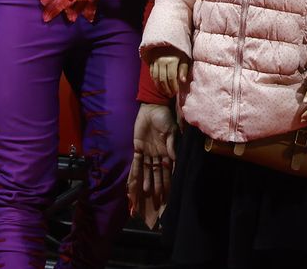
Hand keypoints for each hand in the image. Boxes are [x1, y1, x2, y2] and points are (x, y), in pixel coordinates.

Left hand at [127, 102, 175, 227]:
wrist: (153, 107)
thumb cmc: (164, 117)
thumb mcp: (171, 130)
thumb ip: (171, 144)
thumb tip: (174, 158)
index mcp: (166, 151)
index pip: (166, 170)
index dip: (167, 181)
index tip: (168, 193)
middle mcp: (156, 154)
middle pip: (156, 173)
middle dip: (157, 186)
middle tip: (157, 199)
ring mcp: (146, 152)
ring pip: (146, 171)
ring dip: (146, 181)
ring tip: (146, 193)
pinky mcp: (137, 148)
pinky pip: (135, 162)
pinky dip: (134, 171)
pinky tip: (133, 181)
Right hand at [148, 52, 190, 97]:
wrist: (170, 38)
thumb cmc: (180, 50)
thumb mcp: (185, 57)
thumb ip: (184, 69)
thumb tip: (183, 81)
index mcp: (171, 61)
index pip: (171, 77)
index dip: (173, 86)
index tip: (176, 92)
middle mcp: (162, 61)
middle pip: (163, 79)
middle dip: (167, 89)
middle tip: (171, 95)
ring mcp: (155, 61)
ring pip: (156, 78)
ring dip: (160, 87)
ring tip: (165, 92)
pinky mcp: (151, 61)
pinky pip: (152, 74)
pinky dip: (155, 81)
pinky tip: (159, 86)